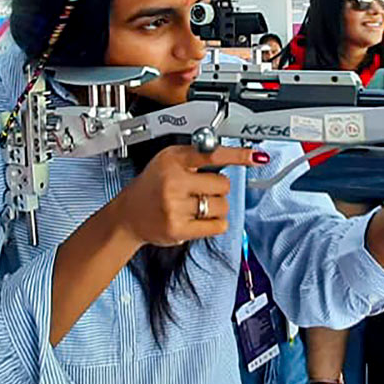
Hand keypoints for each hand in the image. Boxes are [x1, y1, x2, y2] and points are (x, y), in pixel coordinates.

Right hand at [107, 145, 264, 246]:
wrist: (127, 216)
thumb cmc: (153, 186)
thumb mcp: (169, 161)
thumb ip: (196, 156)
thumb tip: (231, 156)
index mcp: (173, 160)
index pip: (212, 154)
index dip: (237, 156)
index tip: (255, 157)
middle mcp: (173, 181)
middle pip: (223, 184)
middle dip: (218, 189)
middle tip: (201, 191)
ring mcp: (174, 206)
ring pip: (222, 206)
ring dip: (217, 208)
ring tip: (197, 206)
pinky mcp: (178, 229)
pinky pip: (217, 226)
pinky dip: (215, 223)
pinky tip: (200, 219)